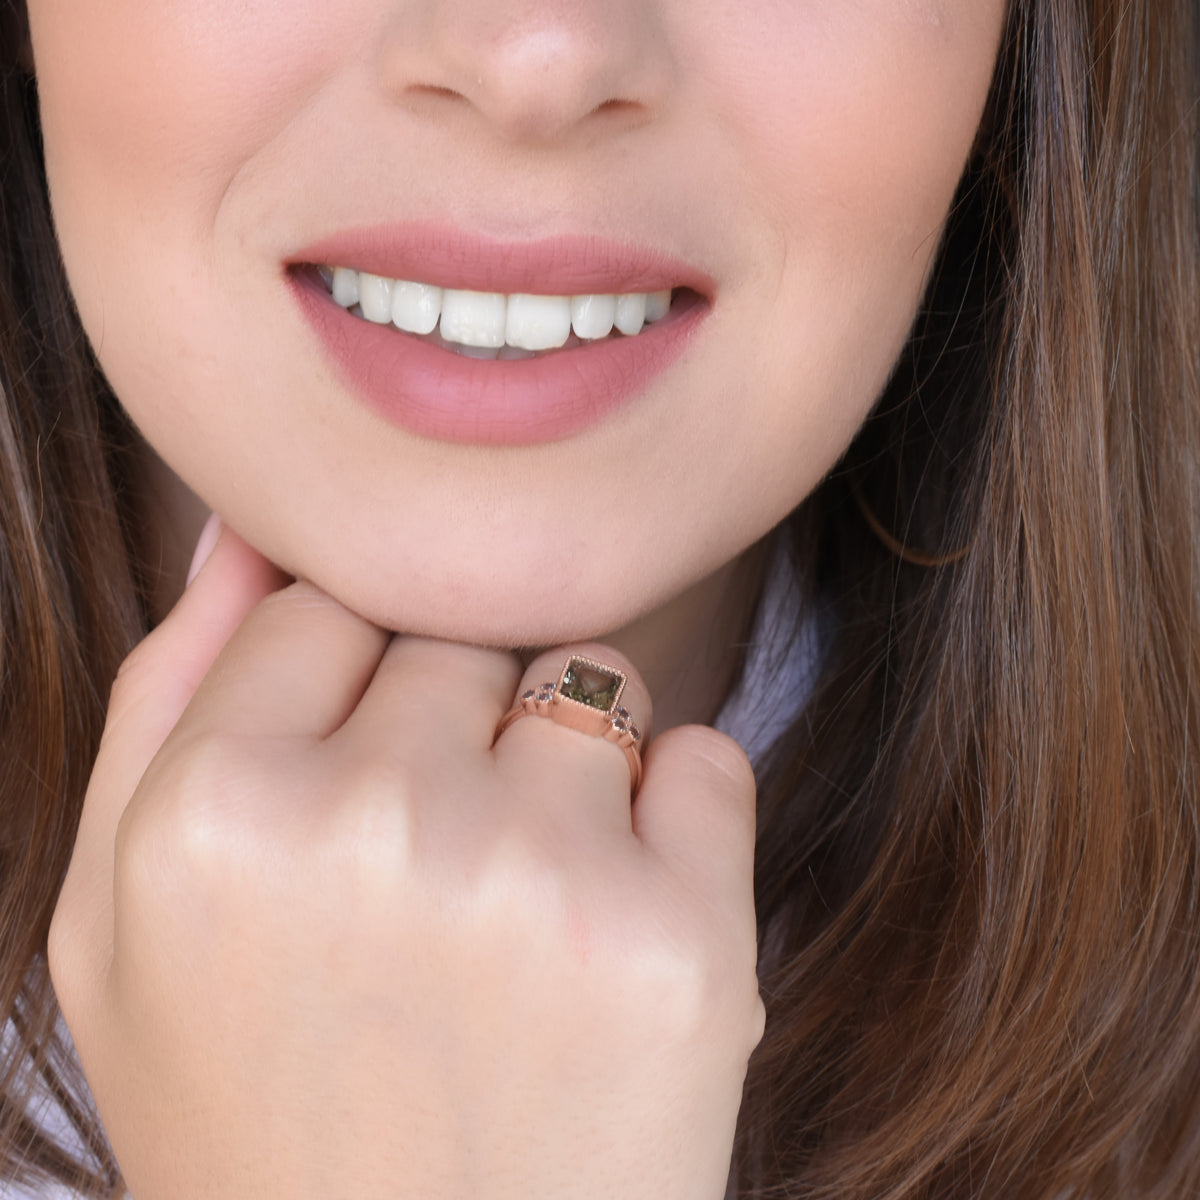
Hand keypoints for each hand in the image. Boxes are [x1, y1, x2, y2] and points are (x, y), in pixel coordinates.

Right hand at [49, 524, 763, 1199]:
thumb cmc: (263, 1105)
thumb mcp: (124, 927)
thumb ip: (164, 705)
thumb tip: (245, 533)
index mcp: (214, 814)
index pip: (321, 605)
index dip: (344, 698)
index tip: (354, 787)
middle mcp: (375, 828)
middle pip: (455, 633)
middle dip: (451, 723)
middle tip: (430, 875)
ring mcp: (538, 881)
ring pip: (586, 675)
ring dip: (568, 762)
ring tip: (520, 906)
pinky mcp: (685, 941)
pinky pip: (705, 758)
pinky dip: (678, 818)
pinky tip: (613, 932)